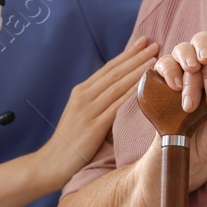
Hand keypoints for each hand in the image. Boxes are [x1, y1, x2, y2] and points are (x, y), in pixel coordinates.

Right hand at [38, 35, 158, 183]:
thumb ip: (97, 103)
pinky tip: (145, 86)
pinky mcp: (92, 127)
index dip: (127, 54)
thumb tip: (120, 95)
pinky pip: (116, 107)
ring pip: (117, 86)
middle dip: (136, 57)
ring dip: (138, 71)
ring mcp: (87, 111)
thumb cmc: (69, 142)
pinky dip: (132, 94)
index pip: (108, 68)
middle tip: (155, 44)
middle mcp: (83, 97)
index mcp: (80, 92)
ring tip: (156, 60)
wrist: (50, 163)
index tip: (143, 42)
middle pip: (115, 72)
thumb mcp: (80, 115)